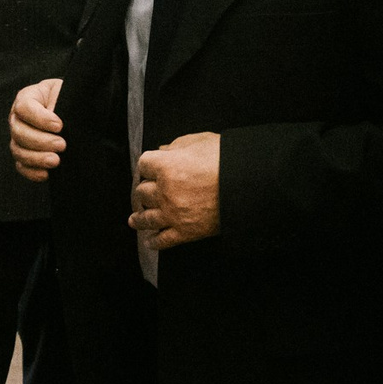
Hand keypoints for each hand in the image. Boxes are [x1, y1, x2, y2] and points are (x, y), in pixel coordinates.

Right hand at [10, 79, 65, 181]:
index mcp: (28, 97)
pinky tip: (47, 174)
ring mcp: (18, 137)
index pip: (24, 107)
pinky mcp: (24, 154)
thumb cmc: (72, 100)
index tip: (60, 126)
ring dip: (36, 158)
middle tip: (62, 145)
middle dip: (41, 140)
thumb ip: (64, 101)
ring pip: (18, 149)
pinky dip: (32, 172)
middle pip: (18, 131)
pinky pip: (21, 165)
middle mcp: (18, 117)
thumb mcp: (69, 94)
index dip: (40, 118)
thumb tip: (62, 120)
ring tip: (56, 160)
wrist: (75, 113)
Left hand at [132, 132, 220, 249]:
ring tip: (134, 221)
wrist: (248, 185)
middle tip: (144, 193)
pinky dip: (154, 241)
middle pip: (141, 192)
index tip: (148, 169)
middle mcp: (165, 191)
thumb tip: (163, 150)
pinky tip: (150, 241)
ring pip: (146, 218)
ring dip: (138, 219)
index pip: (143, 165)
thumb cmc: (226, 159)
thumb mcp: (201, 141)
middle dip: (143, 190)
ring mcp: (173, 214)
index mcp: (166, 166)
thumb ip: (177, 146)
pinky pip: (163, 240)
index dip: (146, 166)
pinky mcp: (185, 232)